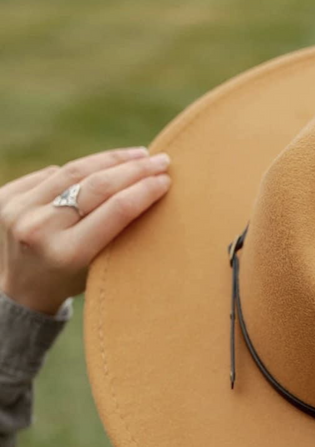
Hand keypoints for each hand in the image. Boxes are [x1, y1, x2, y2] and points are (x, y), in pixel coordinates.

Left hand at [0, 147, 171, 315]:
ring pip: (73, 170)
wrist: (20, 291)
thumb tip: (148, 186)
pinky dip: (79, 170)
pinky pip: (52, 174)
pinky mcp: (6, 195)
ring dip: (110, 160)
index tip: (166, 179)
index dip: (144, 190)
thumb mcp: (98, 268)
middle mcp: (39, 229)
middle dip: (133, 169)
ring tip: (138, 155)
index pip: (115, 210)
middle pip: (95, 185)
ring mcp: (17, 209)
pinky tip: (102, 166)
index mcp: (67, 254)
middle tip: (160, 160)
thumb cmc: (70, 281)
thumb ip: (116, 233)